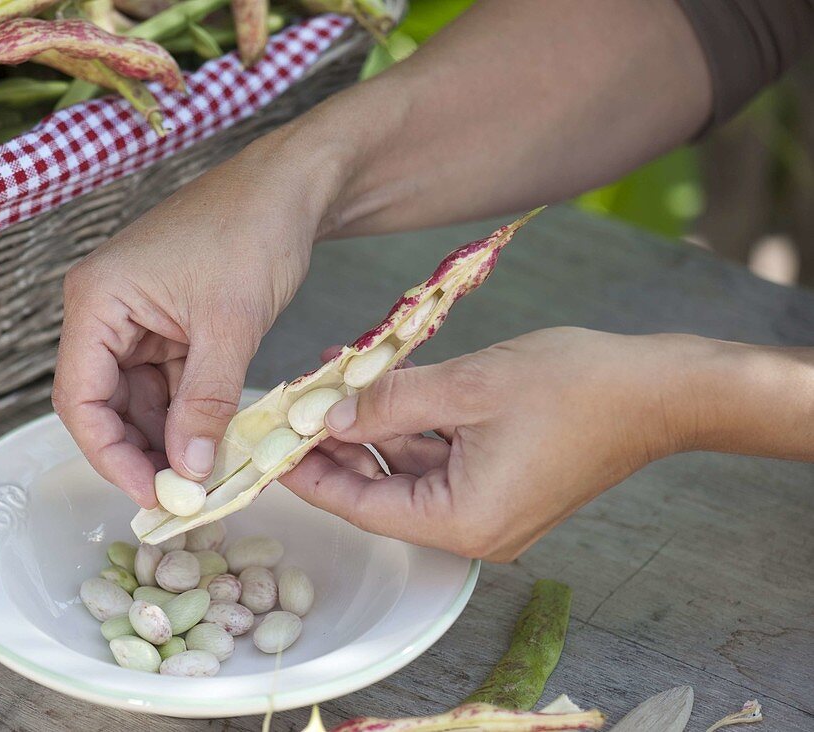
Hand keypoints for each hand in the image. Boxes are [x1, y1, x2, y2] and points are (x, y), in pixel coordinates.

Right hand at [52, 138, 328, 506]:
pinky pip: (166, 385)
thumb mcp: (230, 325)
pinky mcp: (167, 326)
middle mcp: (104, 312)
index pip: (79, 398)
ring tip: (202, 478)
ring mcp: (135, 320)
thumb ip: (204, 402)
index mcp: (97, 300)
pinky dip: (187, 416)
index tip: (151, 494)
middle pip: (104, 405)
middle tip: (180, 498)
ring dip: (167, 440)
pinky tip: (212, 445)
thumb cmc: (253, 231)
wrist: (292, 188)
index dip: (109, 455)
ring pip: (137, 401)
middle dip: (140, 452)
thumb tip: (186, 471)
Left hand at [281, 327, 706, 560]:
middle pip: (381, 491)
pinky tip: (381, 390)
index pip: (363, 507)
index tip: (270, 450)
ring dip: (372, 430)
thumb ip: (390, 403)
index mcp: (463, 521)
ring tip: (330, 387)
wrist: (659, 389)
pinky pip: (439, 459)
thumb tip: (329, 414)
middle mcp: (474, 528)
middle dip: (337, 448)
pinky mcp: (503, 483)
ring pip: (408, 471)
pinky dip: (409, 428)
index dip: (311, 477)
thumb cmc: (575, 387)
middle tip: (292, 412)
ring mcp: (490, 507)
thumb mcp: (468, 387)